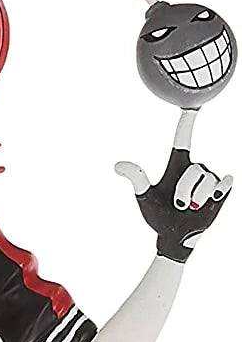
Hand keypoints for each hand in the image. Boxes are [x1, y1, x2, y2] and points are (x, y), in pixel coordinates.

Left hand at [116, 115, 231, 262]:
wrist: (174, 236)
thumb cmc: (158, 216)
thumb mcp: (145, 197)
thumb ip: (137, 177)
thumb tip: (117, 165)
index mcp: (176, 165)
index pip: (182, 139)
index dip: (186, 123)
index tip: (192, 105)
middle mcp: (194, 167)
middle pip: (194, 171)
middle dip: (184, 192)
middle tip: (178, 205)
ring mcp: (209, 178)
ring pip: (207, 181)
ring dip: (196, 200)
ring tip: (190, 208)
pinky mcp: (221, 189)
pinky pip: (225, 182)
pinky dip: (218, 192)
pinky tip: (213, 198)